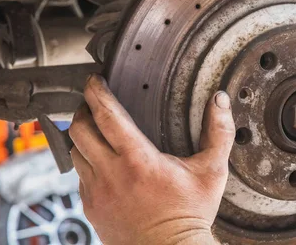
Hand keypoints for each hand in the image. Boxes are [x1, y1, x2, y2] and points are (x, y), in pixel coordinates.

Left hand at [69, 74, 234, 244]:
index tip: (95, 80)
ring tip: (96, 129)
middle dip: (84, 110)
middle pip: (80, 130)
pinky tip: (102, 161)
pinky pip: (79, 177)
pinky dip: (86, 162)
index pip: (106, 116)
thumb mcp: (212, 171)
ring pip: (75, 153)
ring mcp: (97, 193)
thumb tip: (220, 102)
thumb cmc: (189, 214)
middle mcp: (111, 174)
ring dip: (82, 136)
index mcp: (138, 160)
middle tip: (93, 102)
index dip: (97, 92)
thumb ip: (218, 132)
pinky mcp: (91, 208)